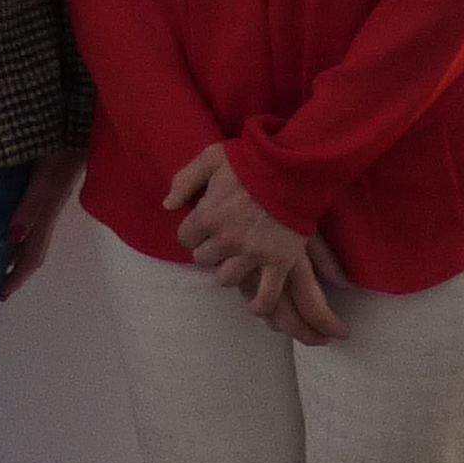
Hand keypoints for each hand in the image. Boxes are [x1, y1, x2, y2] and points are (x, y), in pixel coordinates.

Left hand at [0, 144, 81, 298]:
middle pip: (33, 250)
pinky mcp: (47, 183)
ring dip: (16, 252)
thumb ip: (32, 205)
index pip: (32, 255)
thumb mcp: (48, 178)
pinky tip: (6, 224)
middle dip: (16, 270)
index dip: (18, 276)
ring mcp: (49, 197)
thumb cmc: (64, 148)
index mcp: (49, 213)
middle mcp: (50, 210)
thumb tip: (12, 237)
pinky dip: (19, 230)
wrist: (82, 122)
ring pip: (33, 234)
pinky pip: (32, 216)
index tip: (1, 295)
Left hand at [165, 143, 346, 342]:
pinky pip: (266, 295)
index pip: (184, 239)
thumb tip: (168, 205)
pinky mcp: (280, 261)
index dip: (193, 233)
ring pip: (227, 278)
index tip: (203, 228)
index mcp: (208, 215)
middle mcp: (227, 238)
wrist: (295, 165)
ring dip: (230, 271)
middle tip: (223, 240)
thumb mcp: (211, 157)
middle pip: (203, 260)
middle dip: (210, 250)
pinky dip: (260, 304)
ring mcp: (253, 253)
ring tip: (237, 261)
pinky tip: (254, 304)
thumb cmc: (251, 159)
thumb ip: (185, 180)